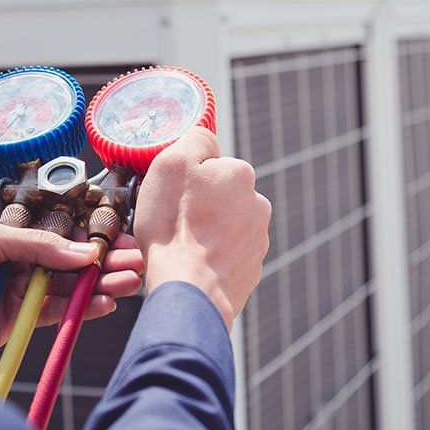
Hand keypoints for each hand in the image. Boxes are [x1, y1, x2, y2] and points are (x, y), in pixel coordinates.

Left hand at [0, 221, 144, 357]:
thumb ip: (36, 244)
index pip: (63, 234)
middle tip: (134, 260)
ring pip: (72, 288)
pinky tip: (104, 302)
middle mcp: (23, 263)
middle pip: (73, 262)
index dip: (93, 237)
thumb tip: (80, 250)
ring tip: (128, 282)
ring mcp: (24, 292)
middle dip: (105, 261)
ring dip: (101, 284)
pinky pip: (59, 314)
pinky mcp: (21, 321)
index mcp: (15, 236)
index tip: (119, 238)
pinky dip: (83, 309)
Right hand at [135, 127, 271, 329]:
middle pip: (219, 195)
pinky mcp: (252, 269)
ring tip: (182, 246)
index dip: (186, 178)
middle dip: (199, 205)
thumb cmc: (175, 227)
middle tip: (173, 221)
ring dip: (206, 231)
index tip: (172, 195)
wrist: (190, 290)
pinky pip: (227, 255)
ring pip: (224, 226)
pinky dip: (211, 257)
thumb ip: (195, 139)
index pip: (210, 164)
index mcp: (241, 174)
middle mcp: (258, 203)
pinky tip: (193, 264)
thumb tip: (207, 140)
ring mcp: (258, 239)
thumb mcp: (171, 164)